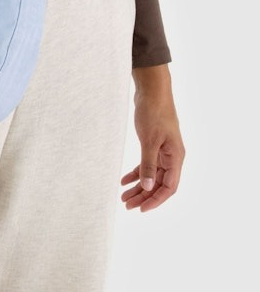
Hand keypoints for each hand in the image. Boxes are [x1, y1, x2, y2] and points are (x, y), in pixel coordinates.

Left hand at [121, 77, 185, 212]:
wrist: (151, 91)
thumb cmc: (153, 113)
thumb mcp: (149, 140)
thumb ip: (148, 164)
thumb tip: (146, 187)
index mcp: (175, 157)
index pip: (169, 187)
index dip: (156, 200)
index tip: (141, 209)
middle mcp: (171, 157)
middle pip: (158, 183)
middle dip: (143, 196)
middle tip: (126, 205)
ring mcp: (162, 150)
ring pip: (151, 175)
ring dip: (138, 186)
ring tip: (123, 196)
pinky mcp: (153, 144)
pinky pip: (146, 164)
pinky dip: (135, 172)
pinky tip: (123, 180)